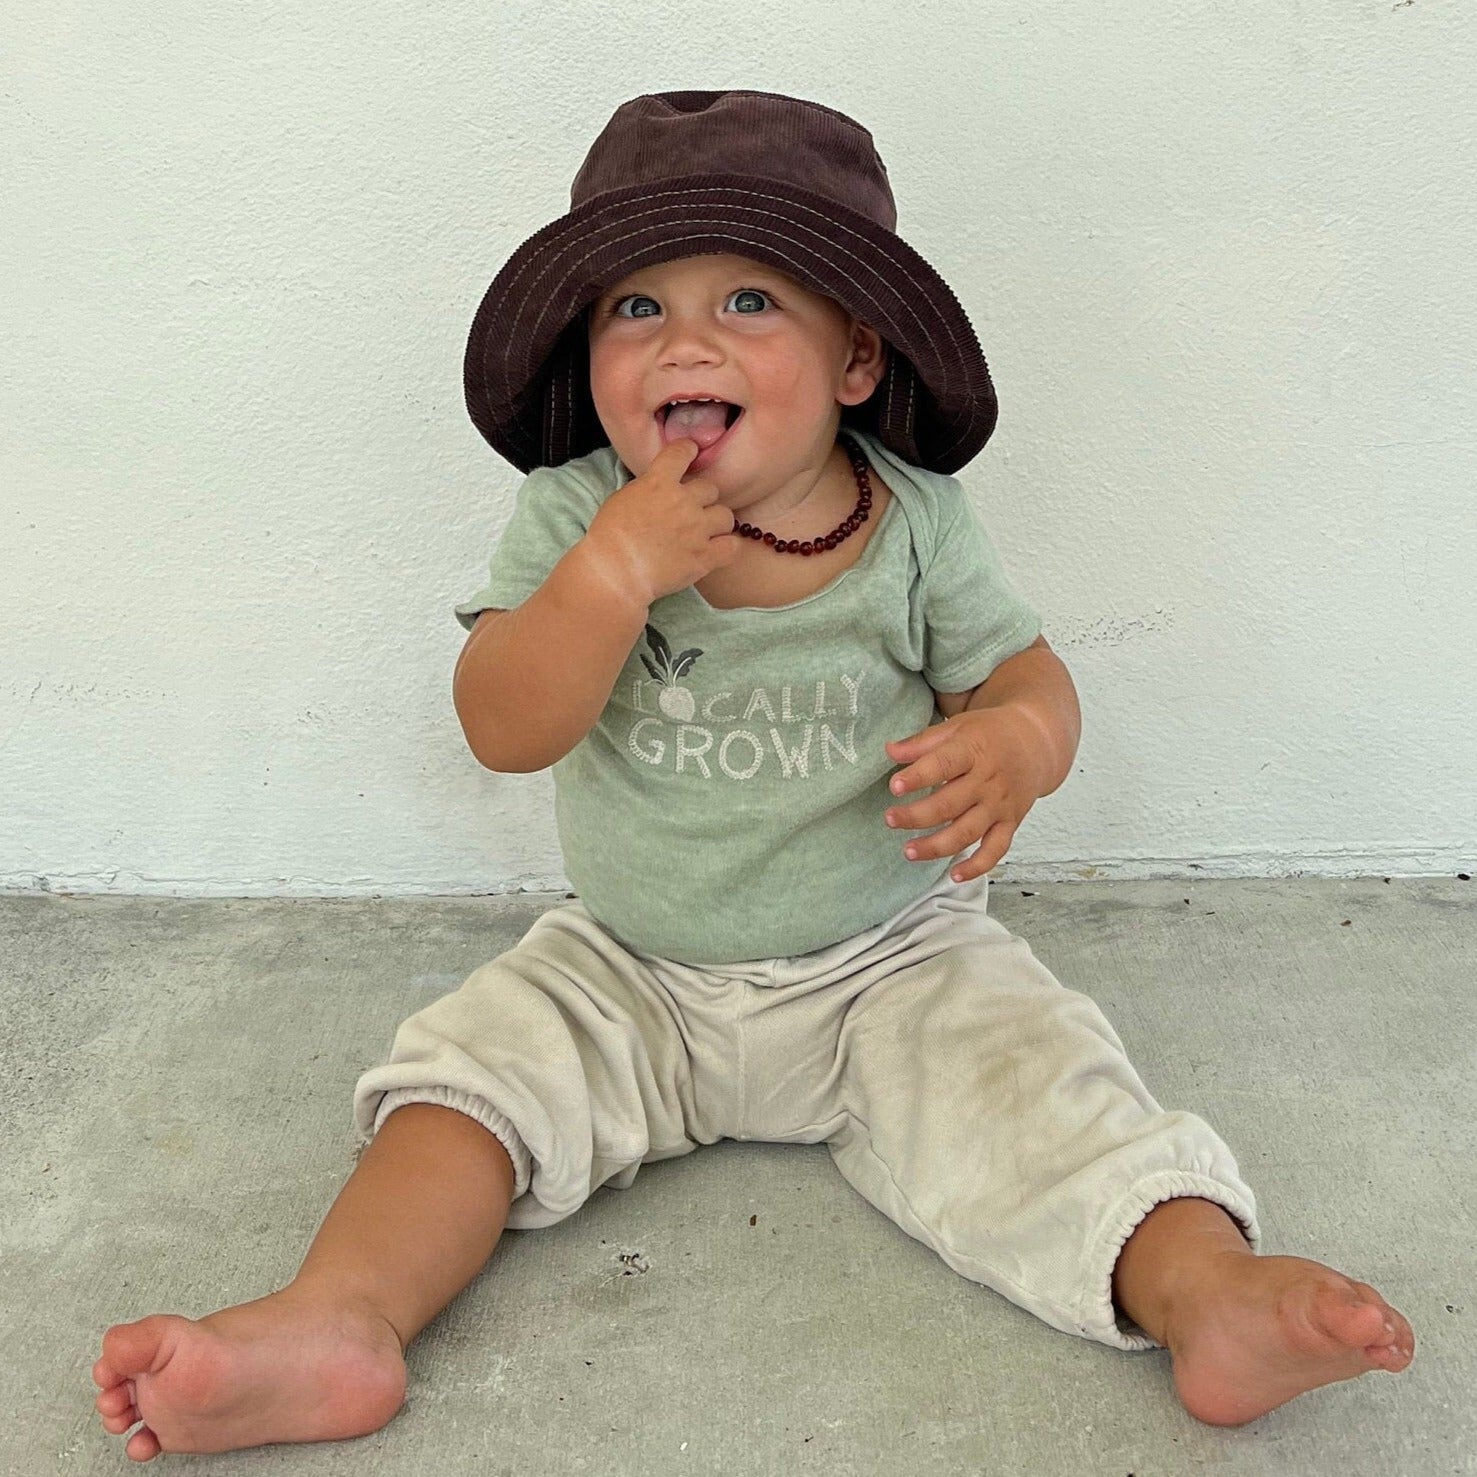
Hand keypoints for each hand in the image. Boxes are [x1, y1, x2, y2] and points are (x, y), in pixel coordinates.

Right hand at [582, 439, 741, 606]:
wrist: (615, 572)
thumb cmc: (609, 537)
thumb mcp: (623, 498)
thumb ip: (648, 488)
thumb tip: (660, 487)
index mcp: (658, 482)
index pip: (682, 451)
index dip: (688, 452)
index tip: (689, 455)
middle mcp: (683, 501)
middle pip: (710, 489)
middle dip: (702, 499)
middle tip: (691, 512)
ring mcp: (697, 529)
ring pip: (726, 516)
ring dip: (717, 523)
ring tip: (705, 533)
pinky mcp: (704, 556)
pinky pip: (732, 546)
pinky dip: (727, 548)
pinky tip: (717, 551)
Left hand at [883, 706, 1048, 881]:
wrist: (1036, 743)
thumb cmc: (989, 735)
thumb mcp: (957, 728)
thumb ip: (922, 742)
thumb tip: (889, 751)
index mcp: (973, 751)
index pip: (943, 764)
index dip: (918, 777)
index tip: (895, 786)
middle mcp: (988, 780)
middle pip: (950, 804)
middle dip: (917, 816)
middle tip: (890, 819)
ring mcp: (1000, 805)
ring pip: (967, 832)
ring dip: (936, 846)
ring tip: (908, 851)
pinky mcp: (1010, 823)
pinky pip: (996, 850)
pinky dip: (978, 866)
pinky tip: (955, 876)